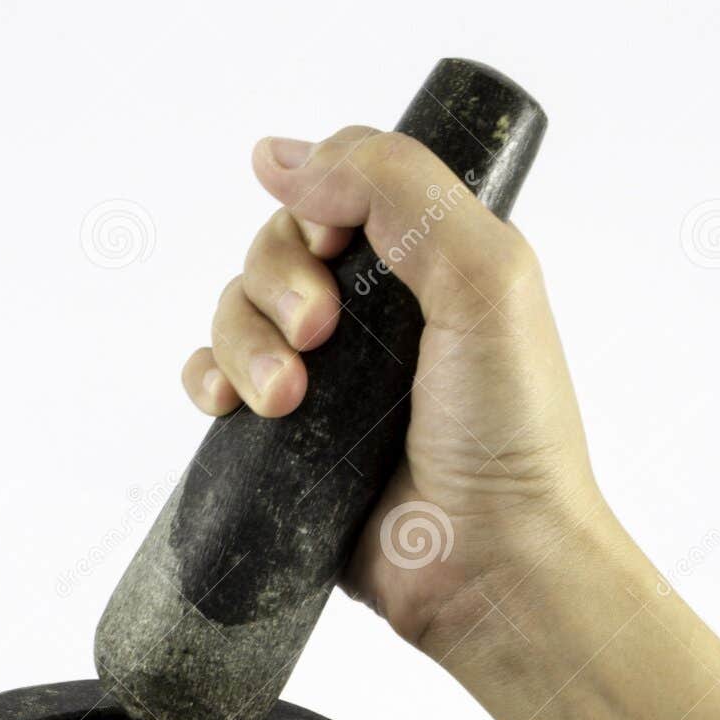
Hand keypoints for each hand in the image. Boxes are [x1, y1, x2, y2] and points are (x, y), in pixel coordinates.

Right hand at [181, 127, 598, 653]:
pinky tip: (229, 406)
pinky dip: (208, 380)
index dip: (317, 203)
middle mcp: (375, 314)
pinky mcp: (288, 442)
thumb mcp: (487, 276)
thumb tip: (283, 155)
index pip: (337, 187)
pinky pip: (214, 381)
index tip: (333, 244)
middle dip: (277, 283)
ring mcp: (328, 379)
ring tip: (287, 400)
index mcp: (429, 262)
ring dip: (244, 342)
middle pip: (275, 245)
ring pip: (236, 311)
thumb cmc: (511, 433)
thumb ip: (401, 189)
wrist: (490, 564)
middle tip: (322, 338)